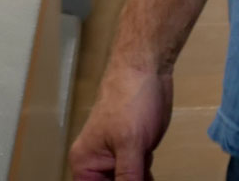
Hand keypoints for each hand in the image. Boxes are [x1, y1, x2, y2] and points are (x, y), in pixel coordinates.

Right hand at [67, 62, 173, 180]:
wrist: (147, 68)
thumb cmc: (130, 100)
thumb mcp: (130, 145)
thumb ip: (128, 178)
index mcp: (85, 164)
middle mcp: (97, 163)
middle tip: (143, 177)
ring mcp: (117, 157)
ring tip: (148, 171)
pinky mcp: (135, 150)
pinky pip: (138, 175)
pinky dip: (147, 178)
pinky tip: (153, 176)